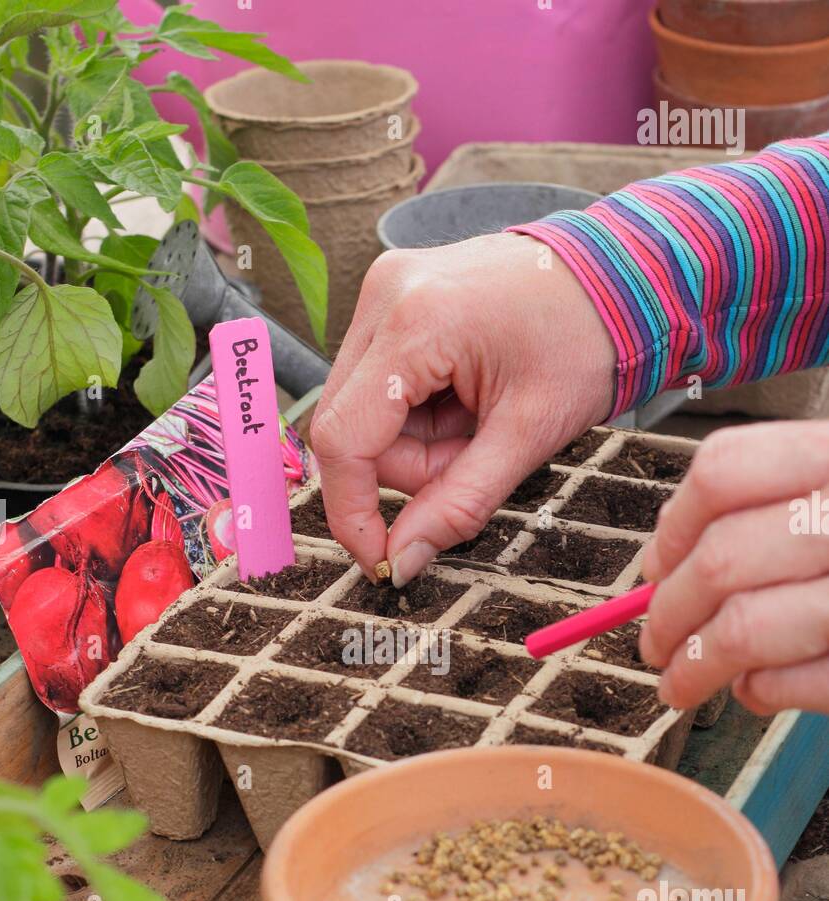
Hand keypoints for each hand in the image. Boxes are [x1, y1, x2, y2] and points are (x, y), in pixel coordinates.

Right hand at [310, 234, 614, 584]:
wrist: (618, 278)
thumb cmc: (585, 342)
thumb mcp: (528, 435)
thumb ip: (458, 503)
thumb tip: (402, 561)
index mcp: (415, 323)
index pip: (342, 438)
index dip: (353, 511)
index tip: (380, 559)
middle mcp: (383, 296)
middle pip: (349, 429)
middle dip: (410, 467)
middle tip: (474, 456)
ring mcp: (383, 291)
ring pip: (361, 413)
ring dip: (416, 442)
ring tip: (479, 420)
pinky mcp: (391, 298)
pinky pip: (377, 386)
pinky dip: (417, 413)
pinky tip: (464, 398)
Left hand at [640, 420, 828, 714]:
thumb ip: (773, 505)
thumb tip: (663, 556)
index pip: (724, 473)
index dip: (672, 528)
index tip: (655, 568)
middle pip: (721, 559)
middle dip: (667, 614)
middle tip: (654, 643)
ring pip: (745, 629)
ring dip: (694, 667)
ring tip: (681, 683)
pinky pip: (793, 684)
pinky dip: (758, 694)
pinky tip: (756, 691)